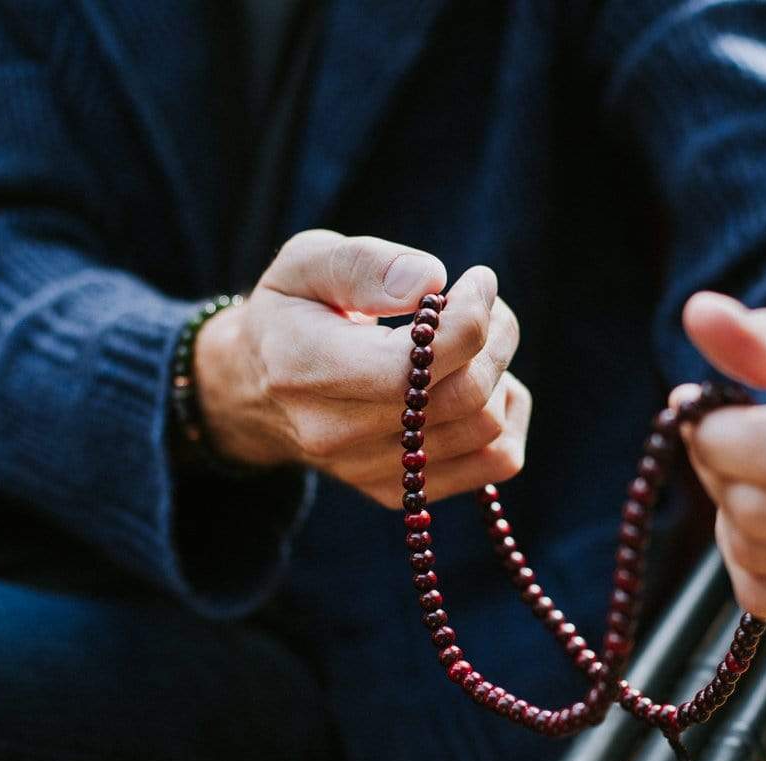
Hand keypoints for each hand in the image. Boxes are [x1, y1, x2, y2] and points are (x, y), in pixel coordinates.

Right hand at [193, 230, 529, 507]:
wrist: (258, 391)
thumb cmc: (292, 313)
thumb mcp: (306, 264)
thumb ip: (364, 265)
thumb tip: (430, 282)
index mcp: (304, 369)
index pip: (410, 367)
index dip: (467, 319)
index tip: (477, 280)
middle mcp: (334, 433)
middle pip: (461, 398)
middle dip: (495, 338)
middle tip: (487, 304)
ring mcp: (369, 470)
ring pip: (485, 429)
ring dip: (501, 372)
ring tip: (478, 340)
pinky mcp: (401, 491)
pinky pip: (494, 462)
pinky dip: (507, 415)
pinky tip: (484, 383)